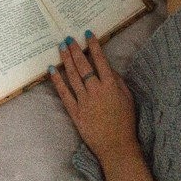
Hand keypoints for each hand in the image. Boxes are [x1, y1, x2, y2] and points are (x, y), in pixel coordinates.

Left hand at [49, 31, 139, 164]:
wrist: (116, 146)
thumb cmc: (125, 121)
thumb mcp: (128, 97)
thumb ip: (117, 80)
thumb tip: (107, 67)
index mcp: (110, 85)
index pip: (100, 60)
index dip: (93, 46)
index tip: (87, 34)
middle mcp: (95, 90)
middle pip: (83, 66)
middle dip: (75, 50)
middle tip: (68, 38)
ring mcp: (83, 101)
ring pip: (72, 76)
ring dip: (66, 60)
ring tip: (61, 47)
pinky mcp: (75, 112)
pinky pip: (64, 94)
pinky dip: (57, 81)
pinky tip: (52, 70)